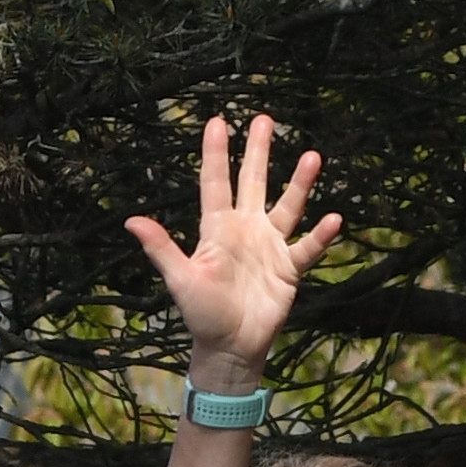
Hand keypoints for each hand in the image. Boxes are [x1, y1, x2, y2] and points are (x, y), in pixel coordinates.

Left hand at [124, 113, 337, 382]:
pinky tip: (334, 219)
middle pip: (253, 182)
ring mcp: (270, 246)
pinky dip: (321, 235)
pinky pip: (307, 247)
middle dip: (259, 151)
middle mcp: (245, 230)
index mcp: (216, 230)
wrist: (230, 347)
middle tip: (265, 119)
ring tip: (312, 156)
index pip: (216, 183)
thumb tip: (131, 220)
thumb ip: (161, 248)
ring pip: (287, 206)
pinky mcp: (289, 268)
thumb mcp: (180, 279)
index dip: (216, 153)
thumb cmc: (201, 314)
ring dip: (299, 183)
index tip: (217, 121)